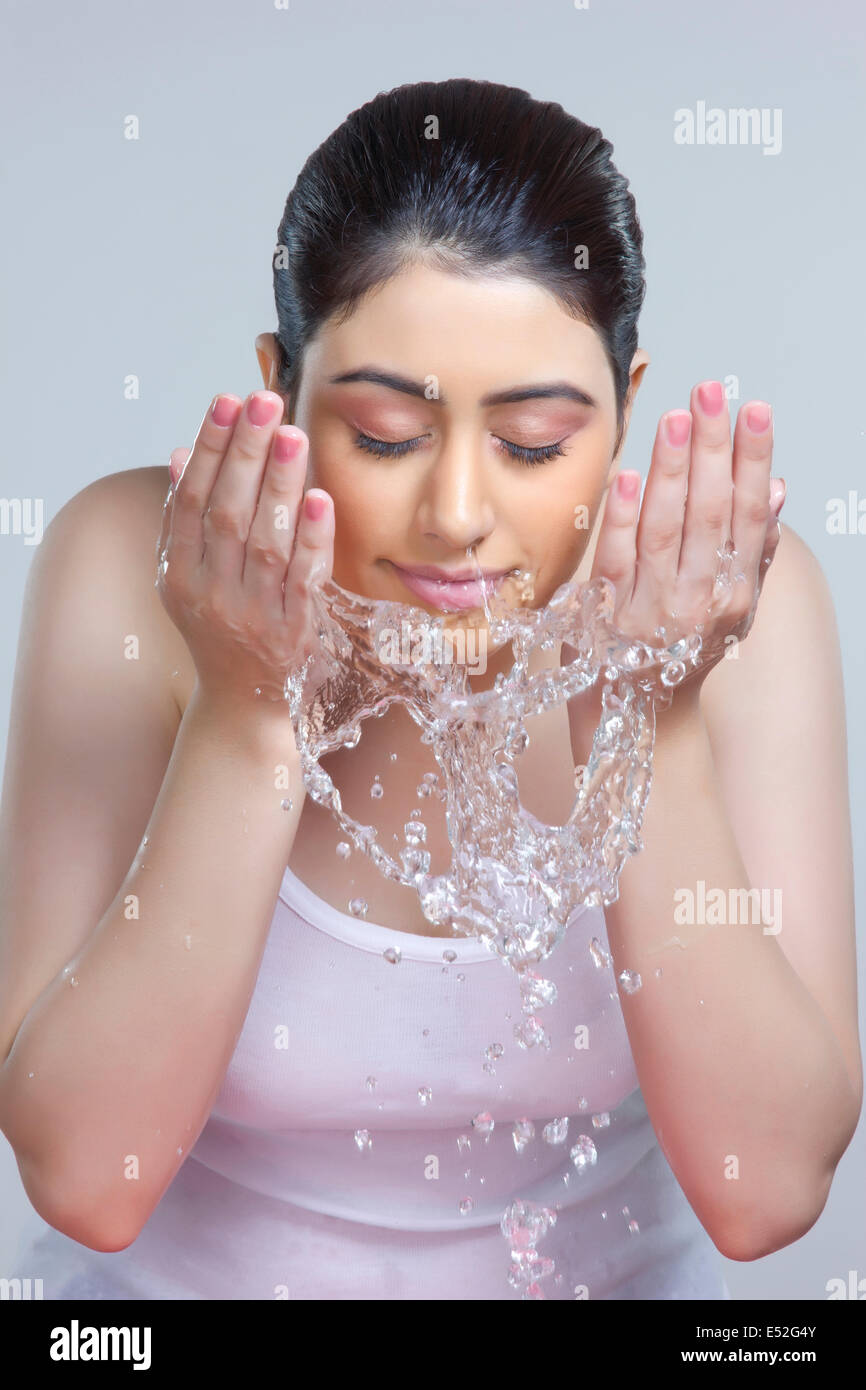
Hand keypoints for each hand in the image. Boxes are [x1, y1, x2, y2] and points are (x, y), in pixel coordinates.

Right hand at [155, 390, 333, 708]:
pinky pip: (304, 579)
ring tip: (291, 432)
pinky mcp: (294, 632)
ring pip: (265, 541)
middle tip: (263, 400)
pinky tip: (321, 497)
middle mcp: (211, 594)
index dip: (210, 449)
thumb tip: (183, 451)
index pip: (192, 501)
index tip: (227, 401)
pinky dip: (312, 538)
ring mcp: (253, 615)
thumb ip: (184, 519)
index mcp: (179, 576)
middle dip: (244, 453)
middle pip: (227, 513)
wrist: (242, 702)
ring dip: (279, 485)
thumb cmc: (218, 626)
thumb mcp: (185, 578)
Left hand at [581, 381, 784, 688]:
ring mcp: (651, 613)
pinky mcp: (605, 619)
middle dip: (712, 450)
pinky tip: (631, 475)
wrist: (639, 720)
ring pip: (665, 531)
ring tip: (677, 417)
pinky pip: (617, 561)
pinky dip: (624, 519)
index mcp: (733, 597)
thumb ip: (754, 551)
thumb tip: (776, 488)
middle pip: (708, 516)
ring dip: (672, 471)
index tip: (755, 412)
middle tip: (711, 392)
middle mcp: (698, 604)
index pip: (745, 516)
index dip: (751, 462)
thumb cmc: (684, 653)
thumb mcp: (732, 609)